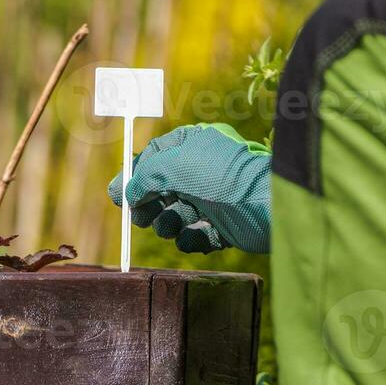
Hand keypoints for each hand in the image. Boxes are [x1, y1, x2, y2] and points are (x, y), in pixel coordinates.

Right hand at [107, 123, 271, 254]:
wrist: (266, 204)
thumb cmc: (222, 176)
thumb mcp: (175, 165)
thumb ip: (145, 175)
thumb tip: (128, 191)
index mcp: (194, 145)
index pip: (155, 158)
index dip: (135, 177)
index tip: (119, 197)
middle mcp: (204, 170)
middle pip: (164, 189)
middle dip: (150, 205)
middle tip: (140, 219)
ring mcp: (216, 198)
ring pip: (179, 214)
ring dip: (168, 223)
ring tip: (169, 227)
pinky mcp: (226, 225)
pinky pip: (198, 234)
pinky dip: (191, 238)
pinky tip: (190, 238)